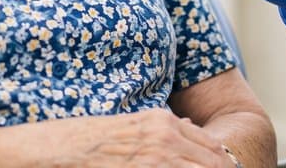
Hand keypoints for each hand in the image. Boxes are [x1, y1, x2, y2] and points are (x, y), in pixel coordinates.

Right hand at [49, 109, 234, 166]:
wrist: (63, 150)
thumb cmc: (94, 141)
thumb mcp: (134, 127)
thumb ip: (164, 131)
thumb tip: (191, 134)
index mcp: (164, 122)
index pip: (213, 148)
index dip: (223, 166)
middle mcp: (166, 138)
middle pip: (215, 164)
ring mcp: (158, 158)